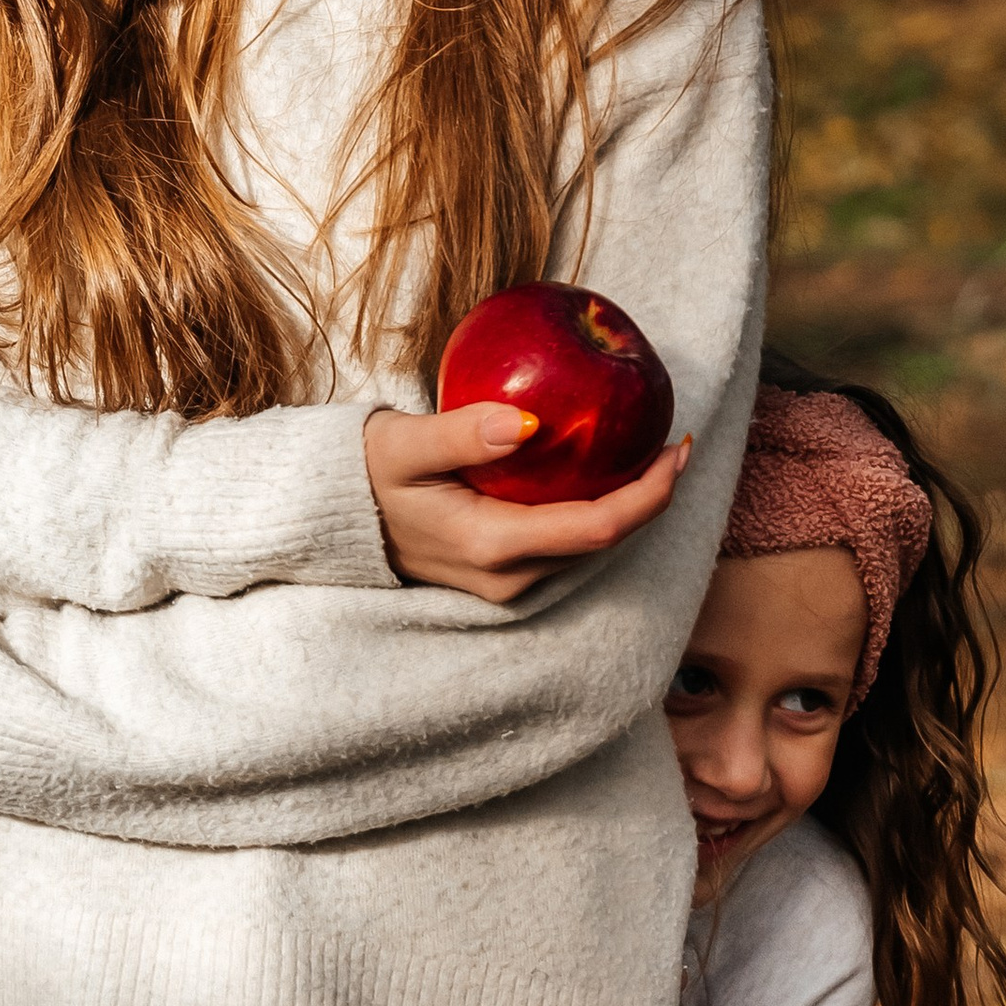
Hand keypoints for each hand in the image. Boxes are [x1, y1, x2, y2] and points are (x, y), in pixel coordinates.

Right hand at [362, 405, 692, 604]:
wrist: (327, 518)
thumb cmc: (362, 474)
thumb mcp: (403, 446)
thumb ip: (462, 436)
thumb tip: (525, 421)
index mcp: (492, 547)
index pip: (598, 528)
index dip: (650, 493)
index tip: (677, 447)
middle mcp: (508, 578)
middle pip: (603, 542)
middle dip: (649, 496)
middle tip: (675, 440)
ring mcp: (505, 584)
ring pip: (587, 547)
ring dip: (625, 504)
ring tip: (648, 451)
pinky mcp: (500, 576)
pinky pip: (565, 544)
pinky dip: (594, 510)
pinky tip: (601, 472)